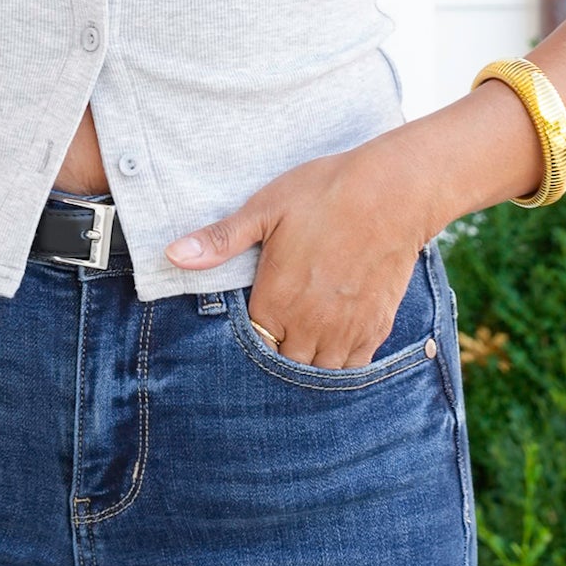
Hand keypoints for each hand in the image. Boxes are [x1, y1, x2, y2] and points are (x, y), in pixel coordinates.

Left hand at [164, 133, 438, 368]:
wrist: (393, 192)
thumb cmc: (325, 193)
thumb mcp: (265, 209)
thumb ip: (220, 240)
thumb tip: (172, 255)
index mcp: (276, 301)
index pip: (252, 345)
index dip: (249, 337)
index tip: (252, 321)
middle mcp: (309, 326)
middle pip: (284, 366)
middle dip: (277, 354)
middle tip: (276, 332)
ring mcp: (346, 331)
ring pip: (319, 373)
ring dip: (308, 362)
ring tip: (302, 341)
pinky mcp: (376, 327)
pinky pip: (354, 366)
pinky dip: (341, 363)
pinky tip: (334, 341)